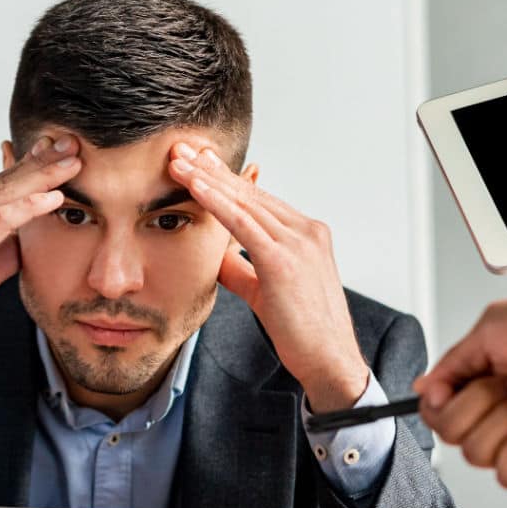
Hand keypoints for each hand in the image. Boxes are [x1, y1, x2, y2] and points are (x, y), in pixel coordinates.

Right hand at [0, 135, 81, 381]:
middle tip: (71, 145)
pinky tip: (53, 198)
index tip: (55, 153)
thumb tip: (28, 229)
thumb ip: (2, 245)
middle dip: (39, 161)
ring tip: (71, 164)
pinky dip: (29, 206)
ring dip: (41, 176)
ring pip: (1, 193)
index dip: (26, 166)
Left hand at [167, 143, 367, 411]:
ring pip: (244, 201)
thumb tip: (214, 254)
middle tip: (180, 148)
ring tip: (177, 161)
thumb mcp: (264, 291)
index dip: (225, 178)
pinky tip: (195, 187)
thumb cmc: (302, 331)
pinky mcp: (284, 260)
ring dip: (207, 179)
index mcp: (306, 234)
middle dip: (211, 168)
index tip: (197, 161)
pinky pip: (243, 223)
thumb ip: (241, 268)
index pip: (258, 198)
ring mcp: (299, 242)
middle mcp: (306, 231)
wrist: (328, 360)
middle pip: (250, 191)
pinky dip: (216, 202)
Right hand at [412, 261, 506, 487]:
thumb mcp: (487, 331)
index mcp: (481, 383)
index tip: (449, 389)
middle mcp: (497, 412)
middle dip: (478, 404)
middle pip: (450, 435)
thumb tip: (424, 390)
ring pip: (477, 455)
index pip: (436, 413)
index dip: (438, 405)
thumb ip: (450, 365)